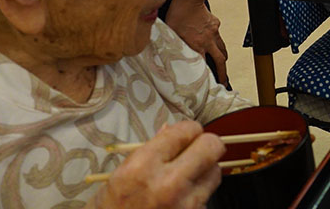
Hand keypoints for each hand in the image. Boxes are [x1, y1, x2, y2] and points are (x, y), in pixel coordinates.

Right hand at [90, 121, 225, 208]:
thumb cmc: (113, 208)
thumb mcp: (120, 174)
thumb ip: (150, 150)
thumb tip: (172, 129)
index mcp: (143, 166)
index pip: (185, 131)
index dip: (188, 129)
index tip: (186, 134)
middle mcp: (168, 184)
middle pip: (211, 147)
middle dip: (206, 144)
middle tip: (197, 148)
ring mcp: (185, 206)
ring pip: (215, 172)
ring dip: (205, 170)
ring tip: (188, 177)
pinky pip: (207, 197)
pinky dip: (199, 193)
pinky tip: (182, 199)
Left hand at [166, 0, 228, 82]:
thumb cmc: (177, 14)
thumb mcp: (172, 34)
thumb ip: (175, 46)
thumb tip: (171, 55)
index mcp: (197, 45)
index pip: (203, 65)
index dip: (206, 76)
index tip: (206, 84)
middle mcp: (208, 41)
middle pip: (220, 61)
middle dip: (223, 72)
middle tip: (223, 81)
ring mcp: (214, 33)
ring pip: (223, 49)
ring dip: (223, 58)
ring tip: (222, 64)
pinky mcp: (216, 24)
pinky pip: (219, 36)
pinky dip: (217, 42)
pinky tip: (212, 42)